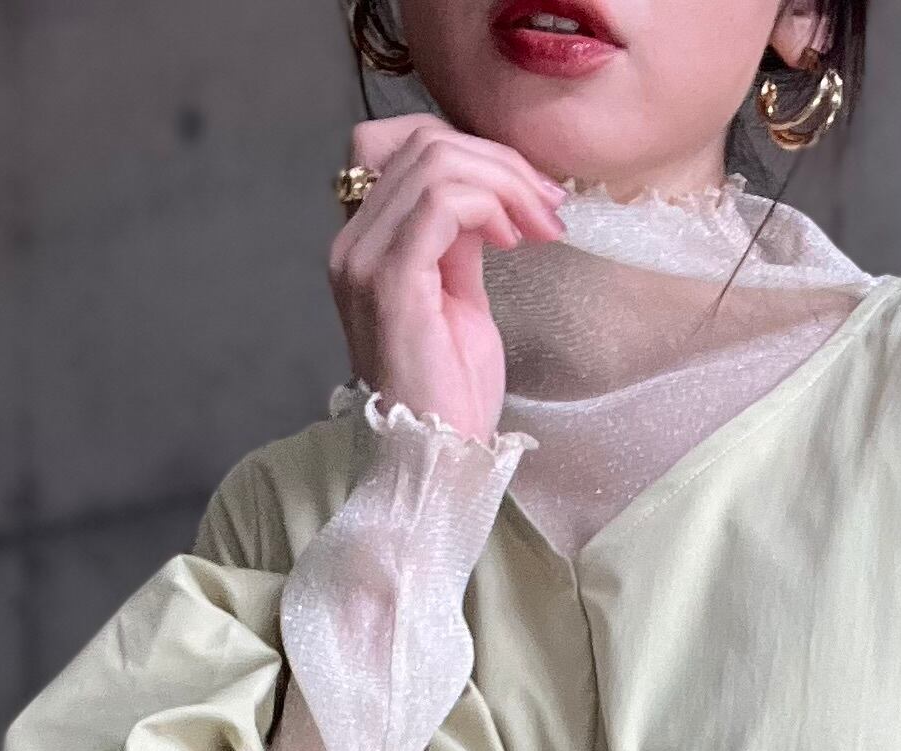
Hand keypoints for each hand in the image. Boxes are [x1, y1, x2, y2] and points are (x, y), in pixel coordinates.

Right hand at [329, 115, 565, 441]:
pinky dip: (489, 206)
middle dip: (500, 162)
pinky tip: (514, 240)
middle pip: (424, 144)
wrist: (438, 457)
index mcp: (365, 244)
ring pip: (436, 162)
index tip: (529, 194)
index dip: (472, 151)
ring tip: (539, 224)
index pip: (405, 147)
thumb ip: (460, 243)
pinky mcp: (391, 281)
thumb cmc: (452, 394)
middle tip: (548, 206)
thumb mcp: (460, 299)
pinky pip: (442, 203)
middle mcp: (353, 243)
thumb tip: (488, 199)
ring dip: (504, 182)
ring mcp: (364, 259)